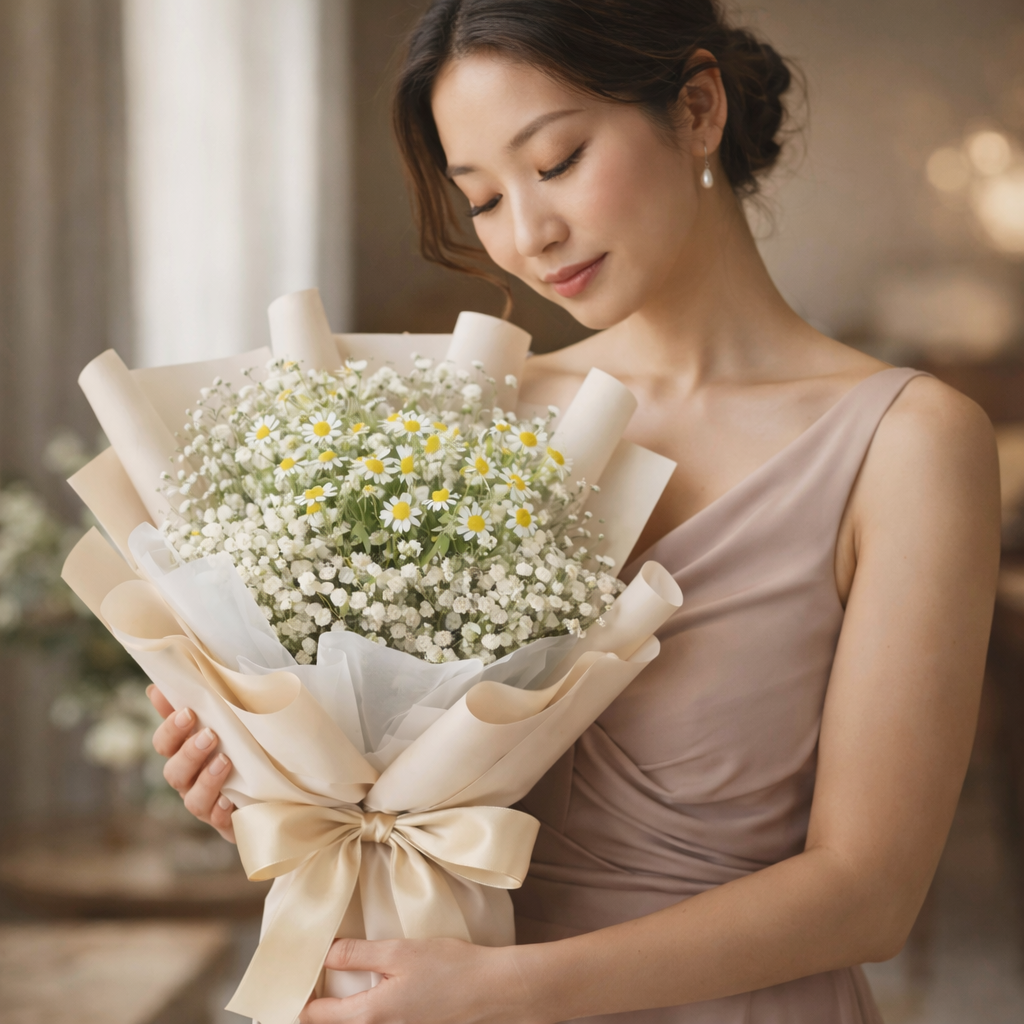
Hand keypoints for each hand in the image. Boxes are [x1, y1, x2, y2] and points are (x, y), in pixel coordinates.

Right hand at [147, 684, 235, 842]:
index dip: (170, 729)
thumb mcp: (234, 719)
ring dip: (206, 780)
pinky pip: (218, 823)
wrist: (284, 784)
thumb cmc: (250, 744)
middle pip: (173, 772)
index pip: (164, 743)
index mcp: (187, 753)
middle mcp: (191, 781)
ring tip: (225, 761)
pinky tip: (230, 800)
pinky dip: (221, 812)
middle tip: (210, 735)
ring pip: (192, 800)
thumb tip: (165, 682)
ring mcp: (208, 804)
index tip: (188, 711)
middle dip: (189, 753)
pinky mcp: (228, 824)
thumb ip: (206, 702)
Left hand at [299, 937, 542, 1023]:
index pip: (318, 1016)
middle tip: (312, 978)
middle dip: (320, 1006)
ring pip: (359, 1022)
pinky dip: (367, 1008)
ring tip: (340, 980)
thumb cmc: (450, 969)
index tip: (293, 978)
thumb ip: (358, 953)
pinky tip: (376, 987)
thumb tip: (323, 953)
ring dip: (345, 1008)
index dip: (300, 998)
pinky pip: (379, 1021)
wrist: (493, 991)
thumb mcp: (399, 952)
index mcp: (370, 1016)